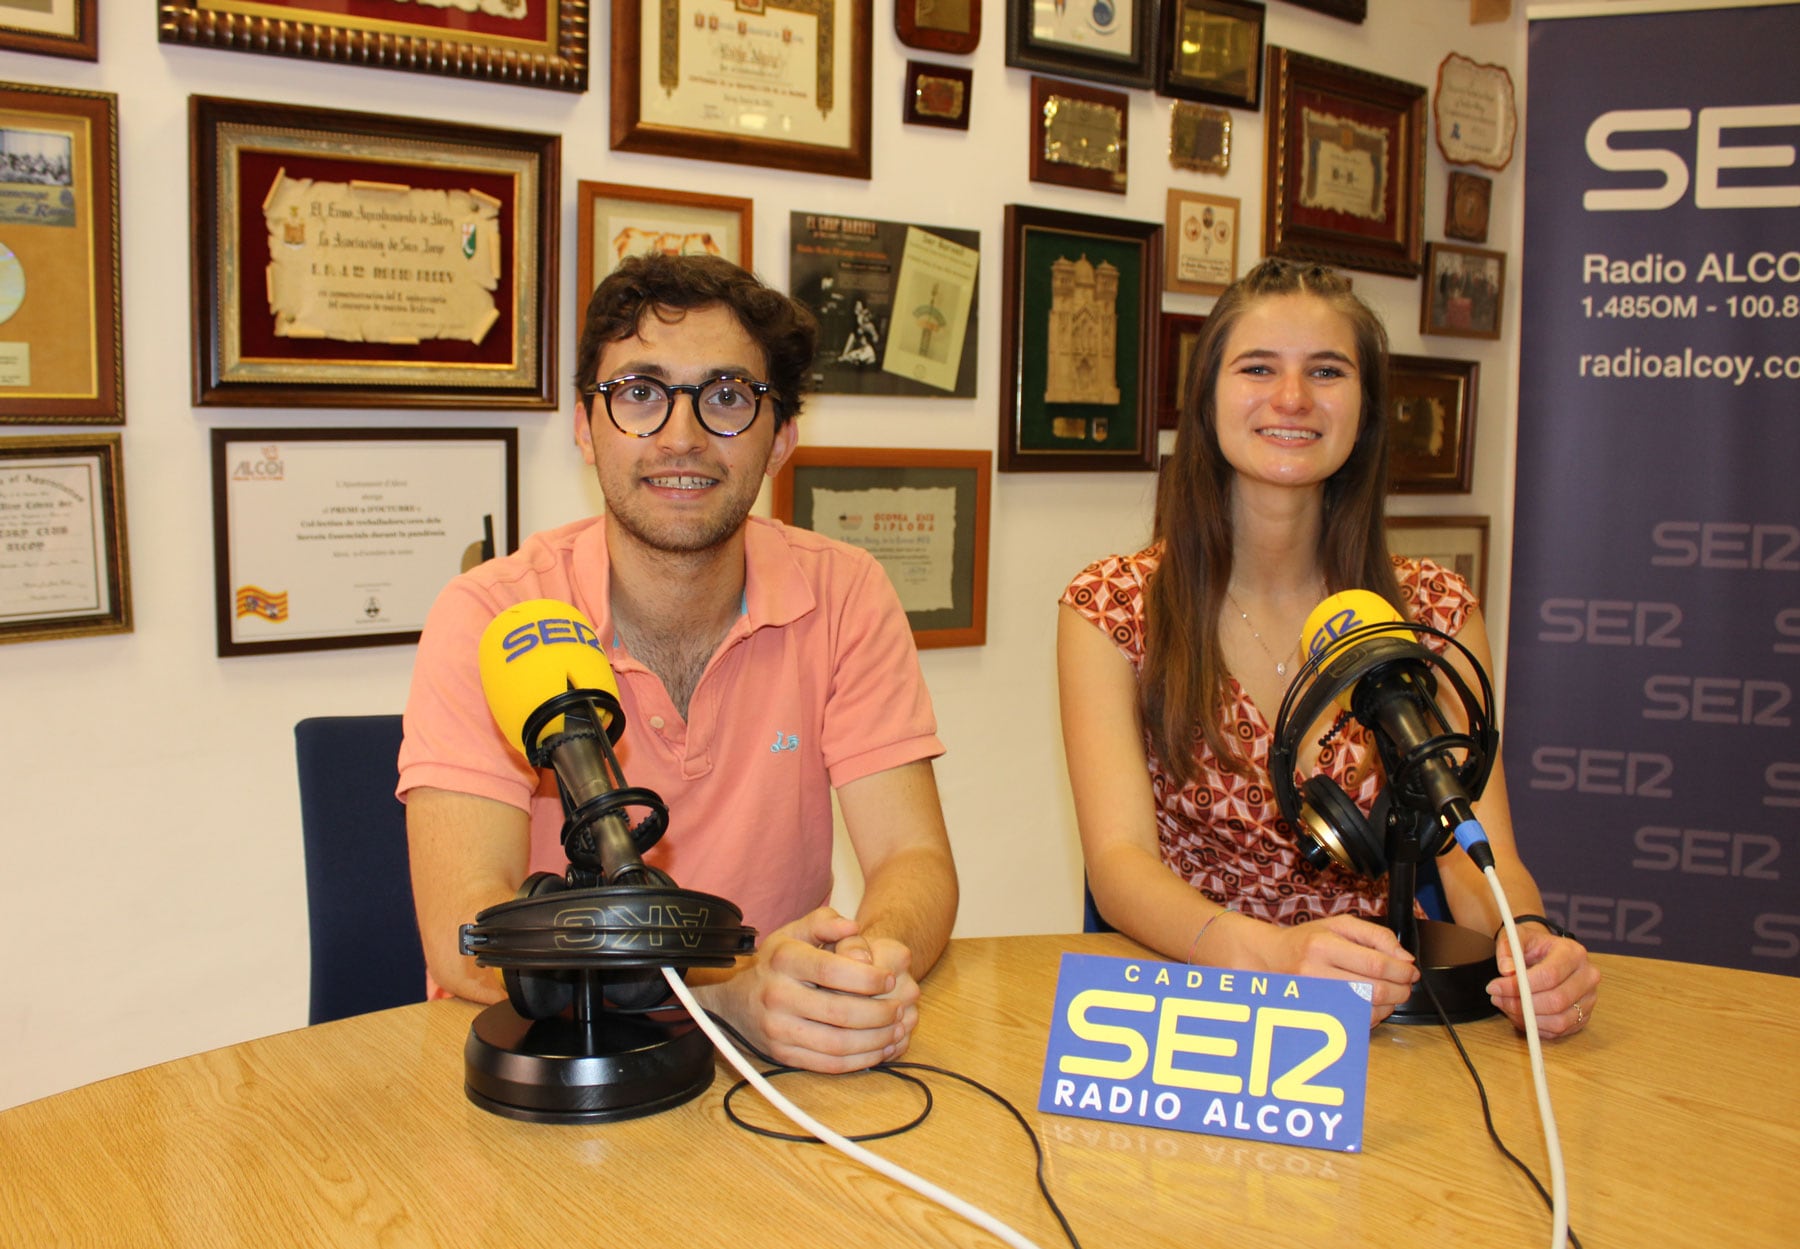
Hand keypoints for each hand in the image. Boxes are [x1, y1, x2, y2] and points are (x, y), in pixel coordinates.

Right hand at [695, 907, 918, 1072]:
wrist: (736, 1000)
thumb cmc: (777, 962)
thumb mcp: (794, 932)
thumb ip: (824, 921)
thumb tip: (852, 927)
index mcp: (783, 960)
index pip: (830, 970)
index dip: (866, 977)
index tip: (889, 978)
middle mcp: (777, 996)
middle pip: (839, 1012)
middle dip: (878, 1013)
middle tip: (899, 1008)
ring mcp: (778, 1030)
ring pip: (836, 1044)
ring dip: (874, 1041)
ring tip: (895, 1030)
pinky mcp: (783, 1055)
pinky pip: (827, 1064)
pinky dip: (859, 1061)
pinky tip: (878, 1049)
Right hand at [1216, 912, 1418, 1026]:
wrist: (1270, 958)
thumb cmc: (1307, 940)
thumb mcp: (1340, 925)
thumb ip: (1376, 935)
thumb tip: (1404, 958)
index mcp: (1322, 945)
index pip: (1375, 964)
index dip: (1401, 971)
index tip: (1411, 971)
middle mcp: (1314, 972)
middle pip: (1373, 990)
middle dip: (1400, 990)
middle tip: (1406, 985)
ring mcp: (1313, 997)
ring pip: (1365, 1010)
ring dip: (1389, 1006)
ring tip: (1391, 994)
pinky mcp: (1314, 1014)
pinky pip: (1353, 1022)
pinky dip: (1372, 1016)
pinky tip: (1372, 1004)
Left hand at [1487, 924, 1599, 1037]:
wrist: (1548, 954)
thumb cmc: (1532, 946)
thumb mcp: (1516, 937)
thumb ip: (1508, 949)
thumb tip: (1507, 970)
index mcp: (1573, 953)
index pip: (1549, 975)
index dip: (1519, 985)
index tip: (1494, 987)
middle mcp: (1587, 977)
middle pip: (1556, 1001)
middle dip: (1521, 1004)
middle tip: (1497, 998)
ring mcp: (1589, 999)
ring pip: (1559, 1021)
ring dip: (1527, 1019)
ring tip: (1506, 1005)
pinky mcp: (1583, 1017)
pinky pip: (1559, 1031)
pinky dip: (1535, 1027)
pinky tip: (1520, 1014)